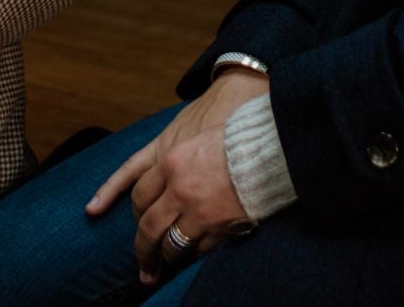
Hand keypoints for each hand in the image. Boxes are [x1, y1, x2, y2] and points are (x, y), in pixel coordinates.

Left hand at [86, 71, 267, 285]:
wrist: (266, 150)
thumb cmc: (234, 139)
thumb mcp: (195, 140)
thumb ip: (175, 162)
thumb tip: (162, 183)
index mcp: (170, 162)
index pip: (139, 195)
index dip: (137, 212)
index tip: (139, 219)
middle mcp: (179, 189)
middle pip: (148, 227)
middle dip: (143, 248)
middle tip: (143, 261)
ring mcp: (197, 212)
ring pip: (170, 245)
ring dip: (165, 257)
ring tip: (164, 264)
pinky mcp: (218, 228)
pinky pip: (196, 251)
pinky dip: (191, 255)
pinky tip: (189, 256)